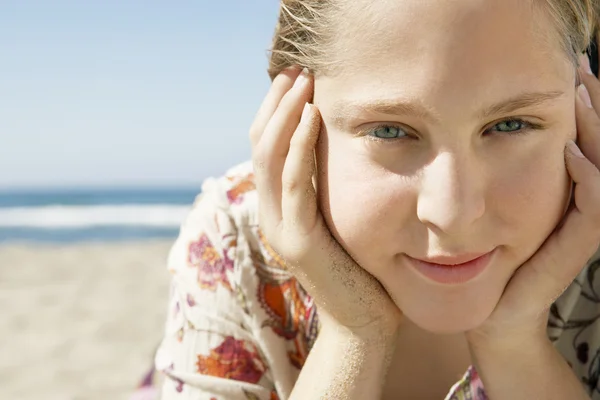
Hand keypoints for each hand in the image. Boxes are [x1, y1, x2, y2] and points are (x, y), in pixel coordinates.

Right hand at [249, 68, 401, 335]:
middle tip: (295, 70)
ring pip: (269, 158)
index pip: (266, 149)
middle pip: (260, 146)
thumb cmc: (360, 270)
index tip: (296, 80)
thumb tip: (335, 150)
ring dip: (284, 115)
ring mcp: (280, 228)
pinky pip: (294, 183)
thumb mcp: (339, 219)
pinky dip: (300, 145)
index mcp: (279, 208)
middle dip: (275, 104)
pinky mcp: (300, 241)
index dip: (275, 112)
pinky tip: (312, 116)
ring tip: (302, 81)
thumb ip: (327, 189)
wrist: (363, 324)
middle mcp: (271, 214)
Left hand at [465, 60, 599, 349]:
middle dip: (595, 108)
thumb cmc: (493, 258)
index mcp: (567, 193)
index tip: (570, 69)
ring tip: (582, 97)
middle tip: (581, 68)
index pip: (586, 141)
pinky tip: (569, 150)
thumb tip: (481, 130)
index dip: (584, 108)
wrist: (496, 312)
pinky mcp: (574, 248)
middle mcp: (581, 206)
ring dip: (596, 132)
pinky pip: (592, 208)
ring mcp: (581, 227)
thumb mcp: (499, 206)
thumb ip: (502, 174)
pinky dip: (588, 177)